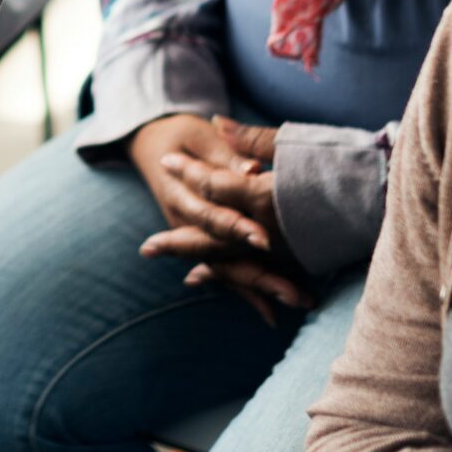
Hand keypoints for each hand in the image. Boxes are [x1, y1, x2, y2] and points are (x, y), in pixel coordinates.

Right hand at [127, 115, 306, 324]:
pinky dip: (249, 294)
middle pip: (223, 254)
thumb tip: (252, 171)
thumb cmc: (182, 136)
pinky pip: (227, 274)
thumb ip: (227, 154)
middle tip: (293, 293)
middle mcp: (186, 222)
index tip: (266, 241)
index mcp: (180, 192)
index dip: (237, 228)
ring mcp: (194, 238)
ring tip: (298, 303)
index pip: (211, 214)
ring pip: (227, 270)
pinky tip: (272, 316)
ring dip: (261, 289)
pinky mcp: (206, 246)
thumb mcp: (200, 136)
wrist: (153, 146)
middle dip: (259, 275)